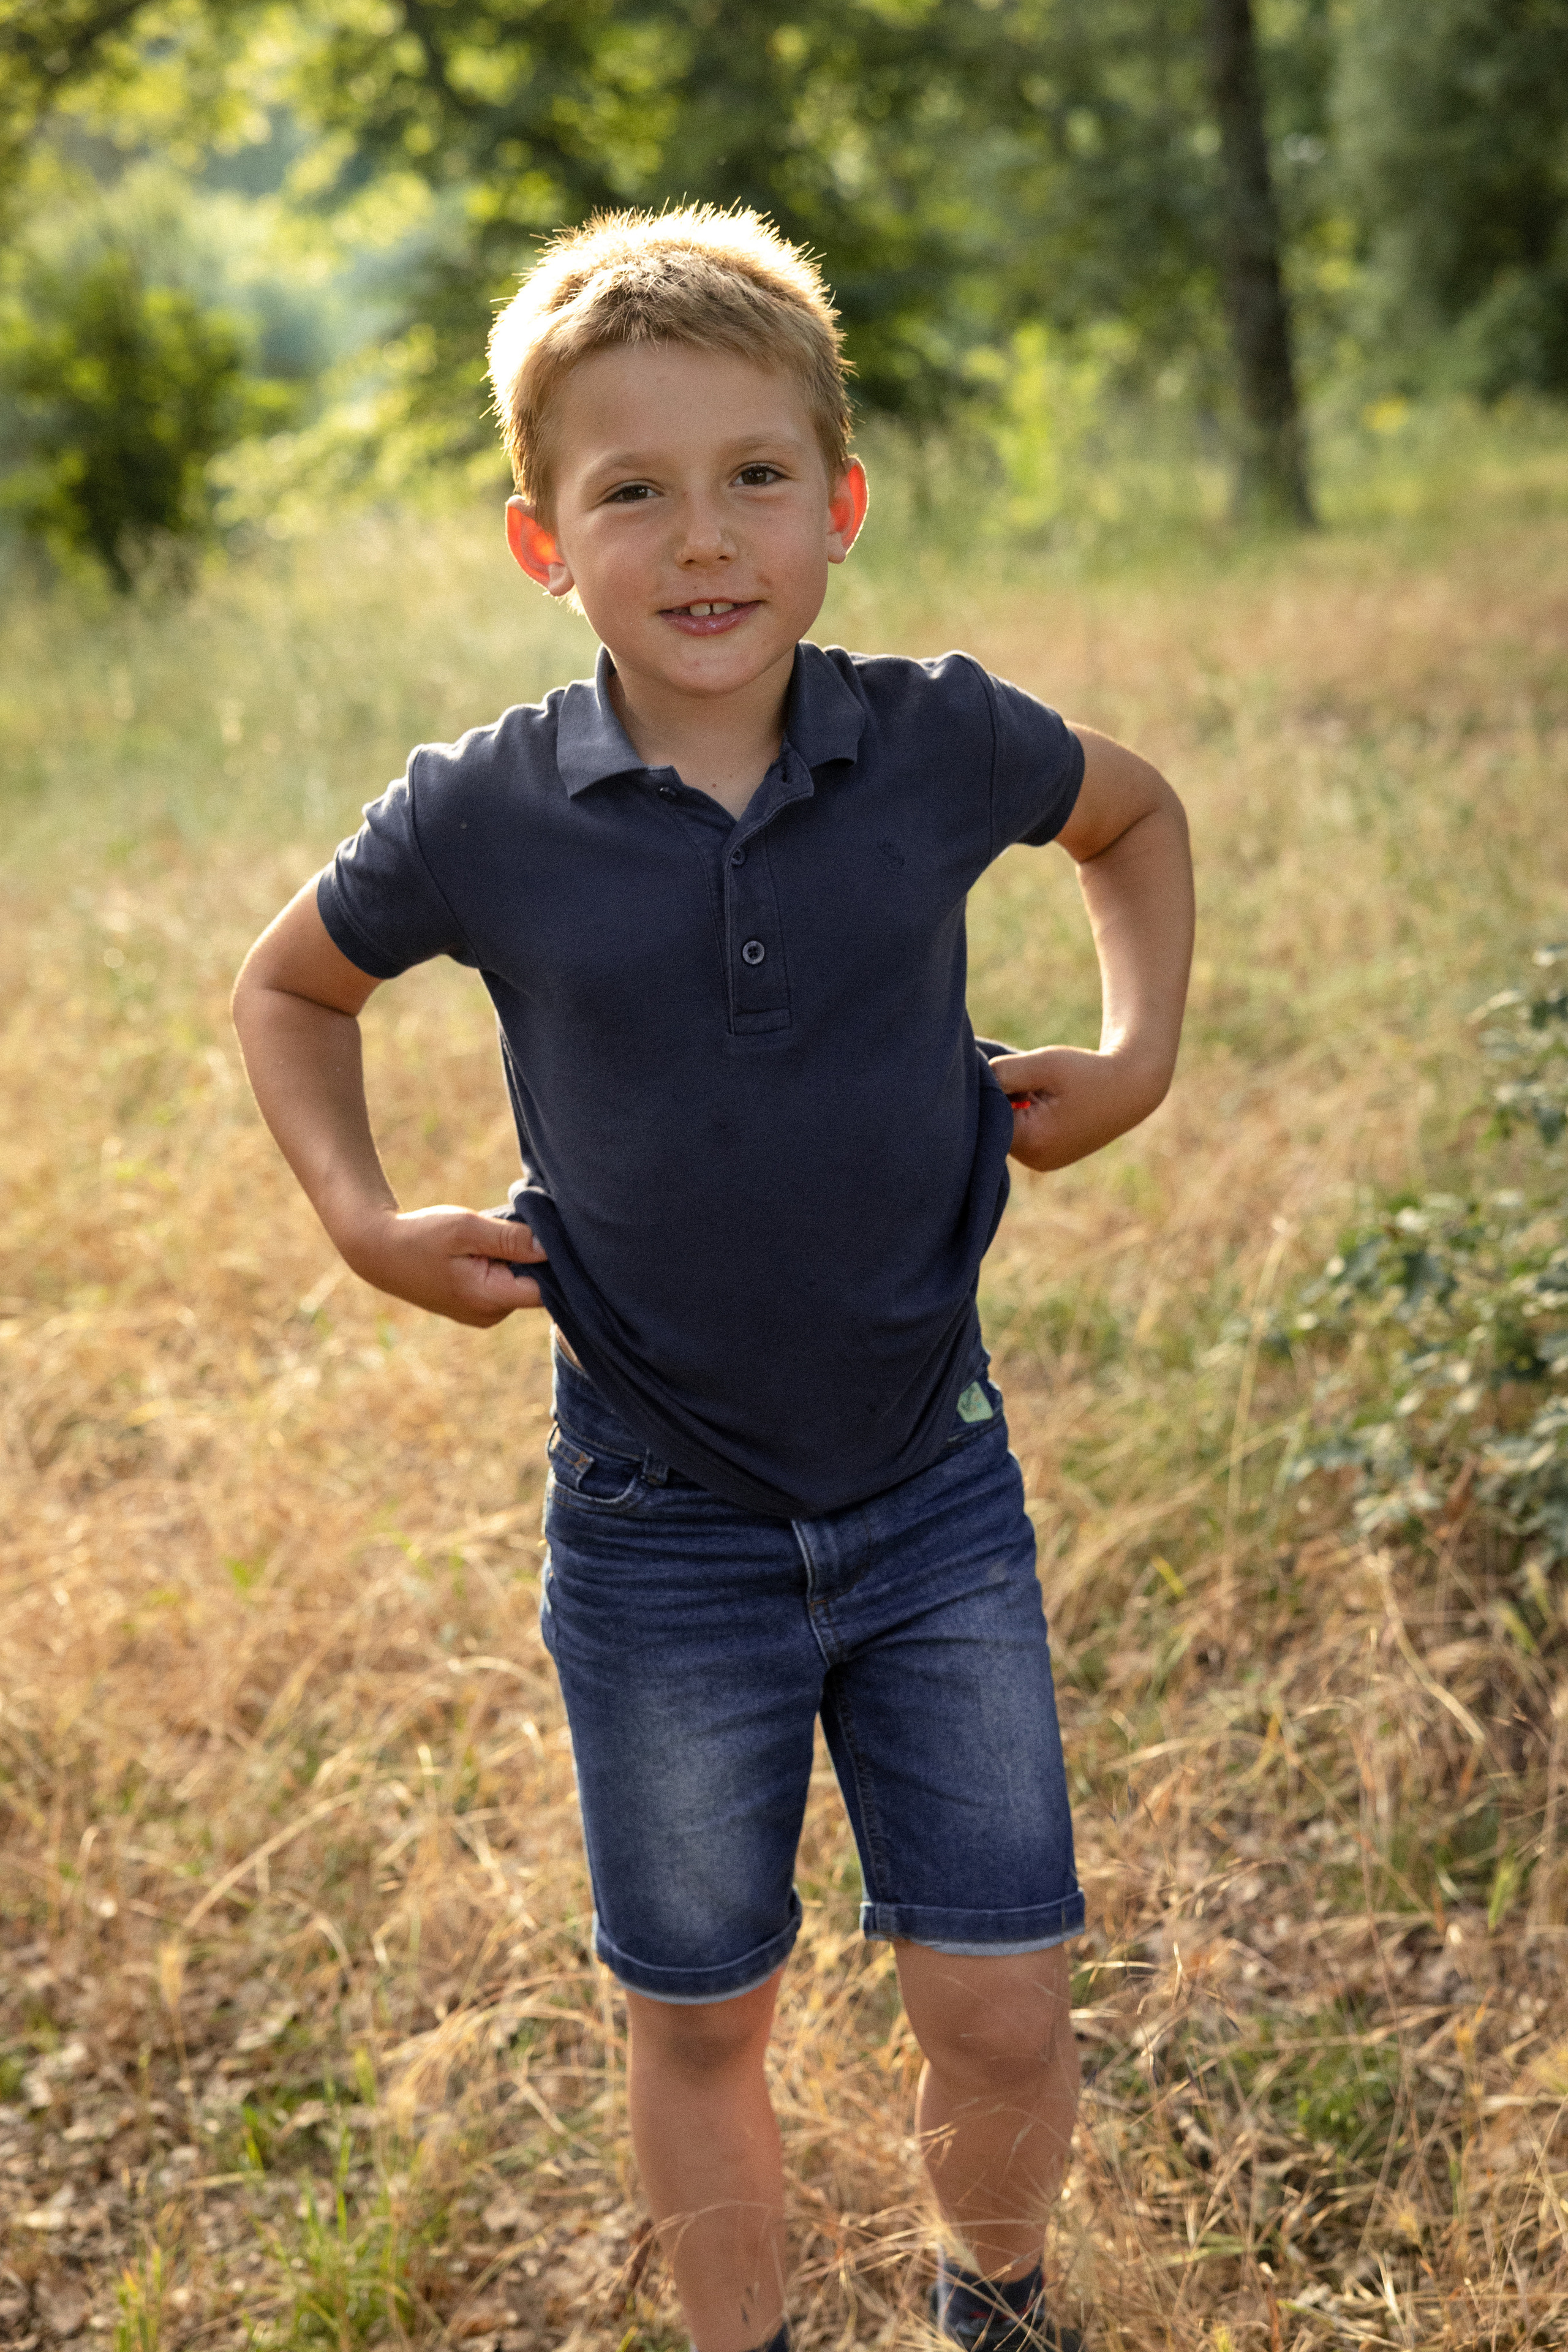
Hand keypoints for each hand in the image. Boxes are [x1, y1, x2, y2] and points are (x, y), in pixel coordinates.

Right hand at [337, 1203, 549, 1325]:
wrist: (379, 1250)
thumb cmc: (420, 1236)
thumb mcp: (466, 1228)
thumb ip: (510, 1238)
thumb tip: (549, 1247)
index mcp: (489, 1299)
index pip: (546, 1289)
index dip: (553, 1261)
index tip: (547, 1234)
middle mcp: (490, 1315)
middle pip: (534, 1285)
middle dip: (530, 1256)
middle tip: (510, 1226)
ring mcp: (482, 1314)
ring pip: (518, 1283)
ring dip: (513, 1258)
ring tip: (488, 1236)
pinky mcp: (475, 1305)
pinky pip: (502, 1284)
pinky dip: (500, 1264)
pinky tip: (481, 1247)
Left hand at [989, 1046, 1169, 1172]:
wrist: (1131, 1088)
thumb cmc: (1088, 1072)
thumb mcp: (1044, 1064)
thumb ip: (1004, 1071)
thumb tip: (974, 1078)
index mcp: (1033, 1141)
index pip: (987, 1117)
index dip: (987, 1090)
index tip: (1001, 1069)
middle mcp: (1035, 1160)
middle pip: (995, 1126)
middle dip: (1001, 1098)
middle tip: (1026, 1078)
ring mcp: (1041, 1162)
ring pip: (1008, 1129)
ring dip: (1013, 1106)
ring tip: (1042, 1088)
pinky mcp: (1047, 1157)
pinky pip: (1022, 1134)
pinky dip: (1024, 1114)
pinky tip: (1044, 1098)